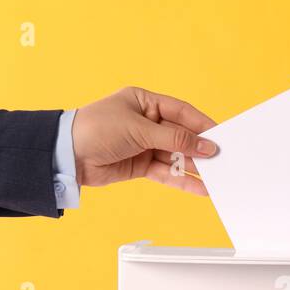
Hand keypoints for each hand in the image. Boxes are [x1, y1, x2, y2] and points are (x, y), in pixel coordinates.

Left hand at [71, 86, 217, 195]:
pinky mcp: (140, 165)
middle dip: (200, 149)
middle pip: (181, 136)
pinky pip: (167, 172)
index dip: (202, 124)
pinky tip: (199, 188)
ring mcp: (144, 145)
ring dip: (194, 167)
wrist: (66, 156)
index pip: (181, 111)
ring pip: (176, 156)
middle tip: (222, 160)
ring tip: (216, 178)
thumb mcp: (139, 129)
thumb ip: (174, 138)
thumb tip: (205, 145)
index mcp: (145, 102)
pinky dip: (182, 181)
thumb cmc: (96, 129)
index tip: (221, 136)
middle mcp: (147, 122)